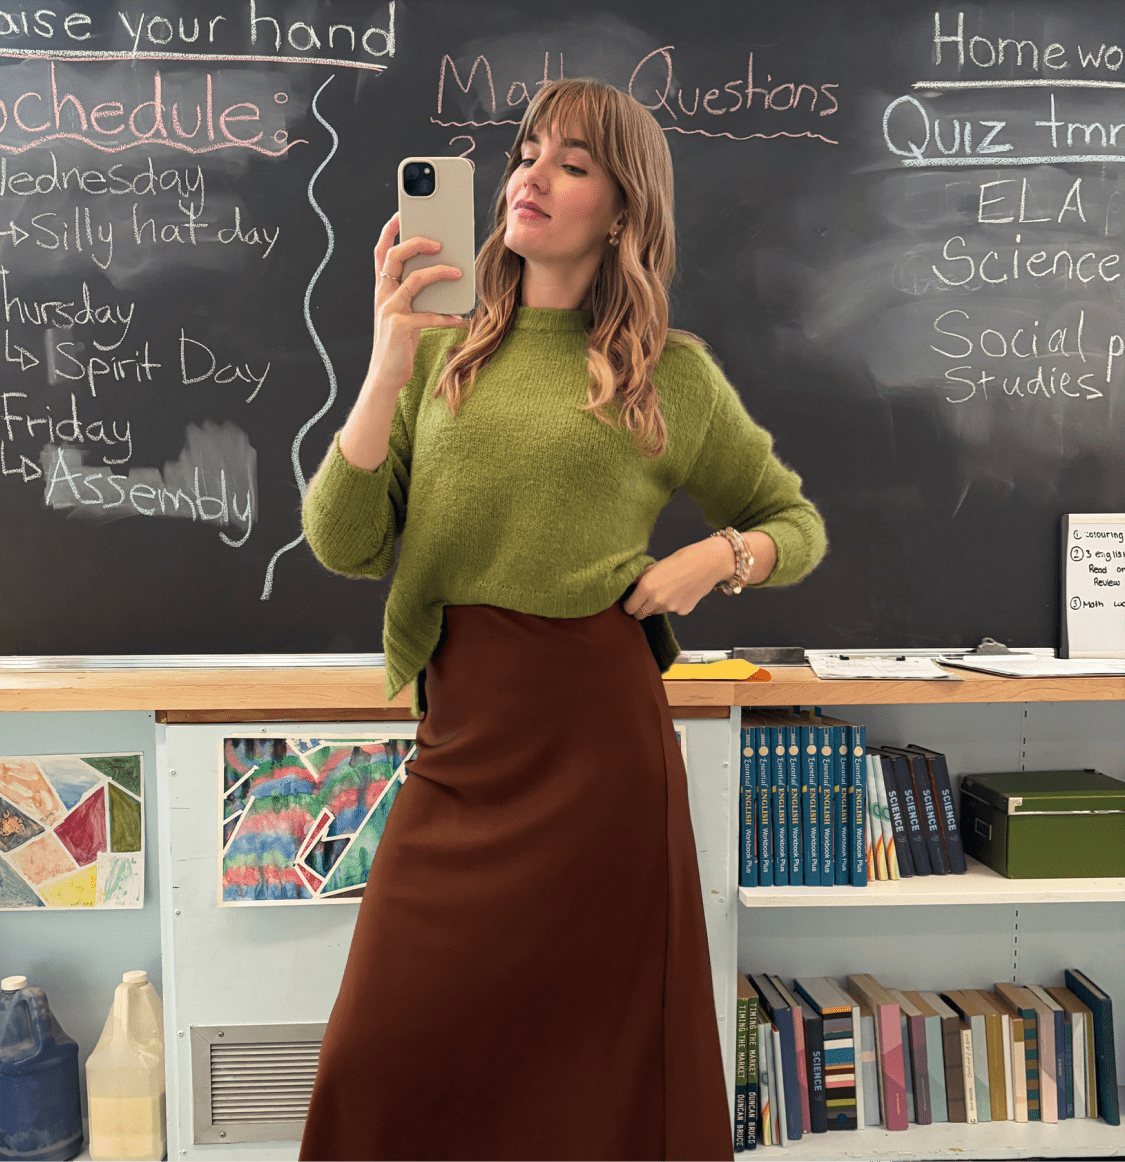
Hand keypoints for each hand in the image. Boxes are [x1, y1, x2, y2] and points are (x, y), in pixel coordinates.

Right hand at [366, 212, 464, 393]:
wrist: (386, 375)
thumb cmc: (400, 342)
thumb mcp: (404, 312)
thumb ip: (415, 293)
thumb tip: (443, 272)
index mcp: (382, 287)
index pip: (381, 251)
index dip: (390, 230)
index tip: (402, 213)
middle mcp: (382, 294)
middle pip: (395, 257)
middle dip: (416, 243)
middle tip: (438, 242)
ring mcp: (389, 309)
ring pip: (414, 281)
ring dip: (439, 273)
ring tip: (458, 273)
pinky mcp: (400, 327)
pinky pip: (428, 316)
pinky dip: (447, 317)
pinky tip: (461, 319)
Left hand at [622, 538, 733, 619]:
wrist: (709, 563)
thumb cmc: (682, 559)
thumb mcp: (655, 565)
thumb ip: (639, 577)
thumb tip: (626, 584)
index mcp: (646, 587)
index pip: (628, 608)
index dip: (628, 604)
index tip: (630, 599)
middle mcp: (657, 601)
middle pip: (639, 615)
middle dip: (639, 608)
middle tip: (644, 598)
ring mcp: (670, 608)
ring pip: (655, 612)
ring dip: (656, 605)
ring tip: (667, 589)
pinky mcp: (683, 611)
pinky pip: (671, 610)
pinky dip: (672, 604)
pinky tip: (680, 590)